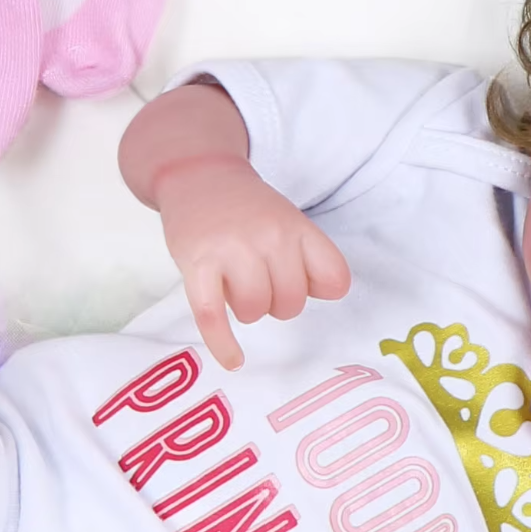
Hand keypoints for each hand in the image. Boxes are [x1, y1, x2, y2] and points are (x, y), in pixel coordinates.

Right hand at [154, 155, 351, 370]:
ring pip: (254, 311)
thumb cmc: (246, 208)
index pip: (334, 280)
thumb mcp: (289, 219)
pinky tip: (233, 360)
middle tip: (258, 280)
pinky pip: (213, 316)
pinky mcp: (197, 265)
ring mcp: (231, 251)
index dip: (317, 289)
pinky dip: (223, 344)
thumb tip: (324, 293)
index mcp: (297, 228)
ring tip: (234, 286)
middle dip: (276, 303)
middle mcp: (269, 238)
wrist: (197, 171)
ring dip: (246, 309)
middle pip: (291, 303)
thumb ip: (310, 255)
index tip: (299, 279)